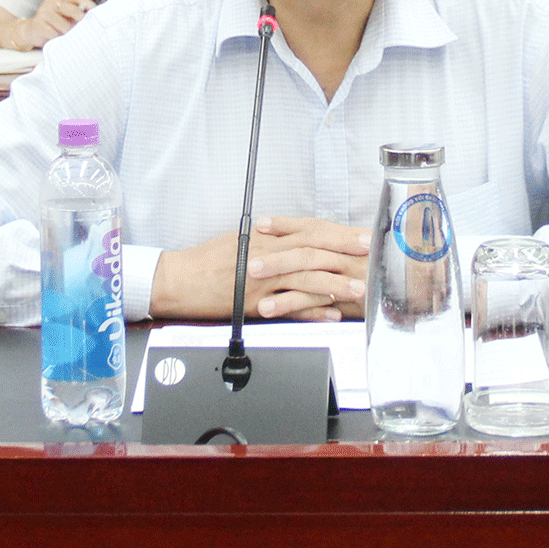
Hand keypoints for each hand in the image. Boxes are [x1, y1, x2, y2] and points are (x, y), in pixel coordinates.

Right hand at [21, 0, 94, 49]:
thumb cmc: (52, 24)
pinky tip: (56, 38)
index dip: (88, 3)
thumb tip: (93, 16)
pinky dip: (58, 38)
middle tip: (85, 28)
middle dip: (81, 21)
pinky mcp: (38, 25)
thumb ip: (75, 12)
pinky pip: (54, 34)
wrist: (29, 31)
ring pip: (65, 26)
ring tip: (65, 35)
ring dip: (68, 33)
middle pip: (73, 10)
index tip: (96, 12)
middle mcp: (50, 2)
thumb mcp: (63, 15)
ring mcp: (43, 13)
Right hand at [150, 216, 371, 321]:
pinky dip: (310, 312)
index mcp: (265, 239)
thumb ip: (268, 241)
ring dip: (334, 284)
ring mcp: (260, 281)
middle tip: (370, 258)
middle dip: (344, 253)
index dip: (337, 234)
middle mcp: (265, 256)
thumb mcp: (239, 241)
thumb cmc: (205, 261)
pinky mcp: (252, 303)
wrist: (178, 280)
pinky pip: (287, 308)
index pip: (308, 232)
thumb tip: (291, 237)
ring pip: (304, 279)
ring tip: (358, 290)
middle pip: (312, 251)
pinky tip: (330, 315)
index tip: (360, 237)